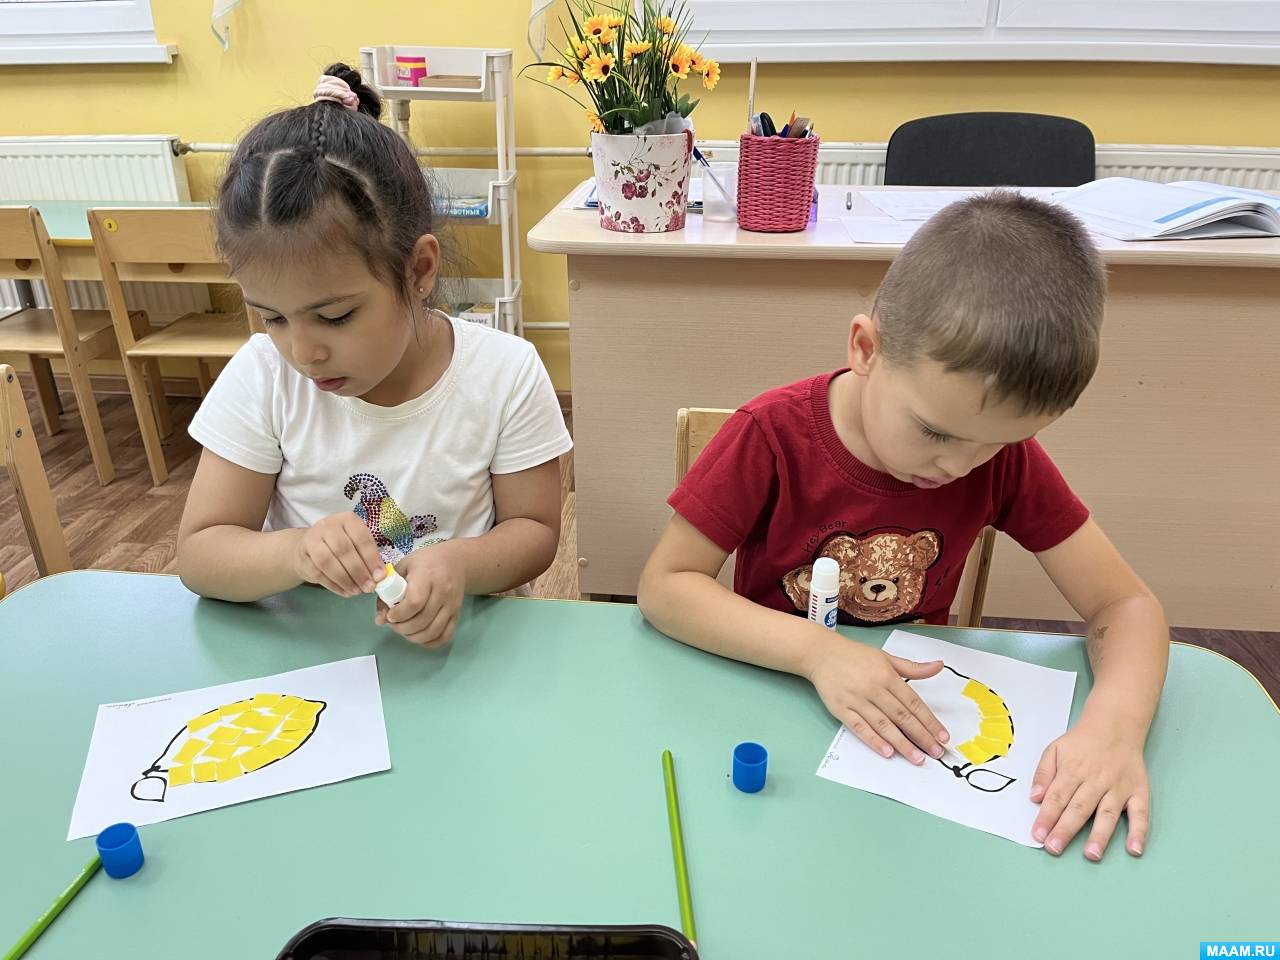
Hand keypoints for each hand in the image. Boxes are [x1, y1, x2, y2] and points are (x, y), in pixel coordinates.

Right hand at [292, 513, 384, 597]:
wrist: (307, 547)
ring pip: (327, 561)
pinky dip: (334, 586)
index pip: (361, 538)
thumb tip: (380, 576)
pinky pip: (318, 574)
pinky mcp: (302, 557)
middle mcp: (327, 526)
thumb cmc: (340, 545)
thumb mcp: (356, 543)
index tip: (380, 576)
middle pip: (343, 549)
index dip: (371, 558)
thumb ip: (368, 557)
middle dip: (358, 571)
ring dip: (345, 579)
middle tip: (369, 587)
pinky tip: (345, 592)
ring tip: (357, 591)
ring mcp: (311, 540)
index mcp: (347, 519)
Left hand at [375, 544, 464, 647]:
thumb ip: (388, 592)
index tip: (390, 615)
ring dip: (414, 637)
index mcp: (427, 575)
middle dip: (402, 628)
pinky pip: (445, 636)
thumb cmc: (425, 562)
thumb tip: (380, 620)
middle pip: (422, 620)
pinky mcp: (457, 614)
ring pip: (433, 632)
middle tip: (394, 624)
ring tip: (404, 630)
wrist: (455, 561)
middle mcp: (443, 591)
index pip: (415, 602)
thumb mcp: (402, 568)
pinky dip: (430, 642)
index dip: (399, 614)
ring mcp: (452, 605)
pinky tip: (419, 636)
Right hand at [804, 632, 950, 763]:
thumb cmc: (855, 656)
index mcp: (887, 676)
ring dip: (902, 743)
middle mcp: (873, 688)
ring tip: (917, 758)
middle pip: (901, 716)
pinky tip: (887, 752)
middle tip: (936, 753)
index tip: (942, 736)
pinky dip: (873, 740)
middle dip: (921, 736)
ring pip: (883, 725)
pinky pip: (859, 727)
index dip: (929, 721)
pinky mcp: (841, 709)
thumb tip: (939, 666)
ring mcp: (856, 700)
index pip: (913, 703)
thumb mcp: (886, 658)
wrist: (821, 653)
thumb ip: (913, 668)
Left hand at [1030, 716, 1149, 859]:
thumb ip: (1043, 774)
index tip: (1037, 835)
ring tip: (1091, 854)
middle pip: (1079, 808)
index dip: (1046, 817)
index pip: (1057, 797)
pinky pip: (1141, 814)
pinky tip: (1134, 849)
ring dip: (1100, 835)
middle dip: (1066, 829)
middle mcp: (1096, 780)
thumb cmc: (1081, 743)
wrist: (1115, 725)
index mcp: (1073, 770)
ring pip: (1108, 813)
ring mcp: (1119, 787)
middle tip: (1054, 848)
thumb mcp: (1054, 750)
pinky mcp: (1138, 792)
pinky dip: (1139, 832)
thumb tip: (1035, 798)